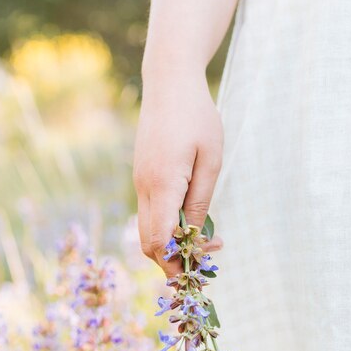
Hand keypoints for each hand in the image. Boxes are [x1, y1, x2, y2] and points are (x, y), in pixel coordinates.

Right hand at [133, 71, 223, 277]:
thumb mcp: (211, 159)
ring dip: (170, 245)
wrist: (168, 83)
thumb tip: (193, 235)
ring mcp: (139, 183)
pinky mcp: (142, 178)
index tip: (201, 267)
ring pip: (147, 230)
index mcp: (163, 184)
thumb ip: (200, 200)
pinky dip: (166, 228)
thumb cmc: (197, 116)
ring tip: (201, 242)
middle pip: (148, 243)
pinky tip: (188, 222)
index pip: (160, 240)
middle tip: (202, 262)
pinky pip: (150, 214)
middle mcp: (144, 188)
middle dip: (171, 261)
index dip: (177, 261)